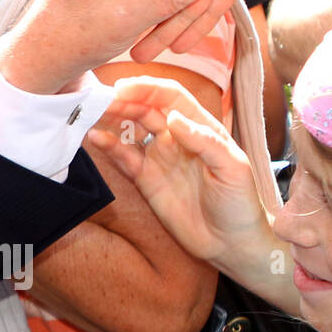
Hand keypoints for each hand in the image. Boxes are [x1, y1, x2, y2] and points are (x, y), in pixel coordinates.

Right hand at [86, 77, 275, 276]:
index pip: (171, 97)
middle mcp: (177, 138)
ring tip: (92, 111)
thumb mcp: (232, 169)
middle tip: (101, 98)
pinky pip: (125, 158)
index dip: (148, 89)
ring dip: (112, 117)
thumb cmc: (240, 203)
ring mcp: (159, 158)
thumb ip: (205, 141)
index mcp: (201, 127)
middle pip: (146, 109)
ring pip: (131, 129)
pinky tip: (95, 137)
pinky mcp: (146, 180)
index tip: (125, 88)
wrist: (231, 244)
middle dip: (124, 100)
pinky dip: (109, 147)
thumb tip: (174, 119)